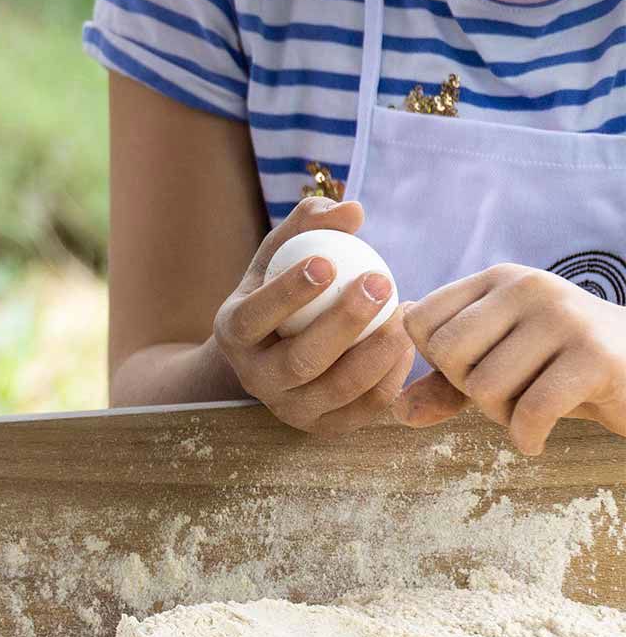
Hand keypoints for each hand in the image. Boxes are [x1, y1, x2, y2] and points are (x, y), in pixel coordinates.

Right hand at [211, 198, 416, 434]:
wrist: (272, 355)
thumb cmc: (279, 293)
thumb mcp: (280, 256)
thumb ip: (309, 225)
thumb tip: (352, 209)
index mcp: (234, 334)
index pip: (255, 317)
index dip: (288, 293)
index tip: (328, 261)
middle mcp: (255, 379)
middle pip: (301, 360)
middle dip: (345, 321)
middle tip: (381, 281)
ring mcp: (289, 408)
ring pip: (338, 388)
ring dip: (377, 349)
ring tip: (404, 311)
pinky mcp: (323, 427)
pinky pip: (365, 406)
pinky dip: (391, 374)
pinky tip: (404, 340)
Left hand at [396, 265, 625, 453]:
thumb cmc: (561, 369)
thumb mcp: (497, 368)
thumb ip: (444, 384)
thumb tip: (397, 410)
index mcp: (497, 280)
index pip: (421, 321)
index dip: (437, 361)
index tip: (475, 371)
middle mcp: (528, 287)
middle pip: (448, 354)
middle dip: (468, 390)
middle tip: (507, 397)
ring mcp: (564, 316)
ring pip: (486, 386)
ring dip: (502, 417)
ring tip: (532, 410)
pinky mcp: (594, 355)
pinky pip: (531, 410)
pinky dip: (526, 437)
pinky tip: (537, 440)